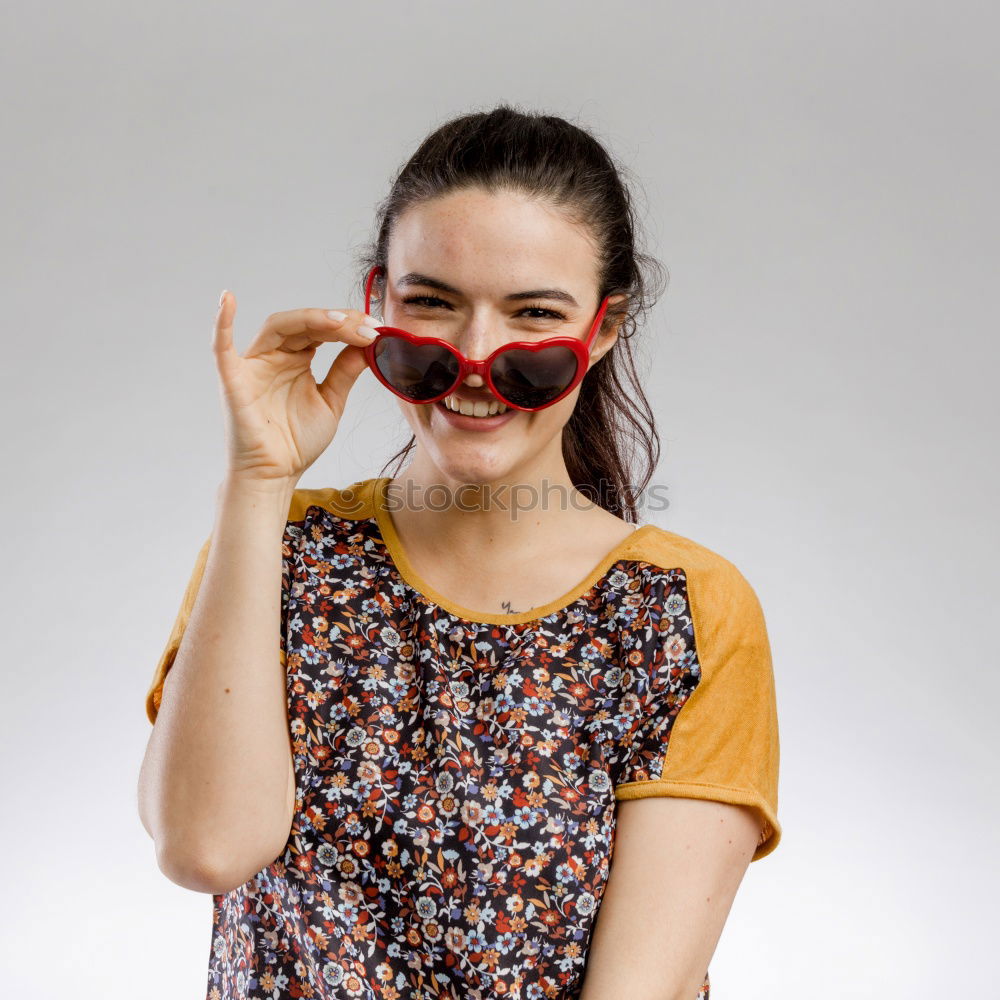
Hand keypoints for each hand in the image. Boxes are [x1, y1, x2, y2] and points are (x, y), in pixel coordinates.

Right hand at [211, 291, 378, 483]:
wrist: (275, 476)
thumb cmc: (297, 442)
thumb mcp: (331, 401)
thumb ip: (345, 372)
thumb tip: (367, 343)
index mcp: (296, 359)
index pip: (322, 330)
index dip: (349, 325)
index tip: (377, 328)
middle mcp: (274, 356)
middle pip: (304, 324)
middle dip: (338, 322)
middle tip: (367, 326)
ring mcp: (253, 366)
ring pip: (278, 327)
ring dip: (310, 319)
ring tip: (339, 321)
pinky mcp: (234, 380)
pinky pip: (222, 348)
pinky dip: (221, 323)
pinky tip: (227, 300)